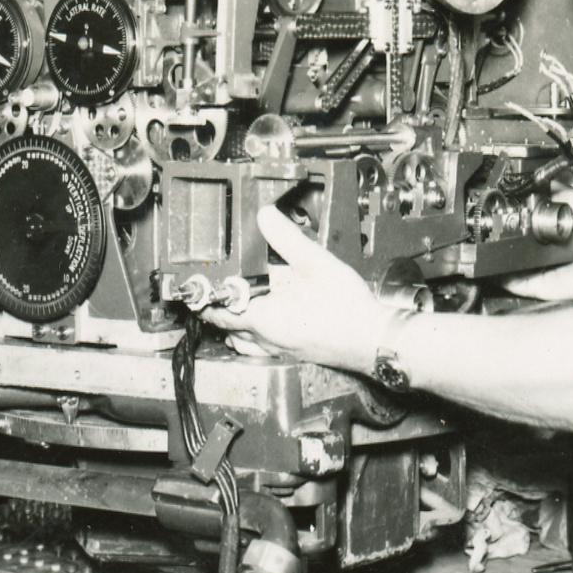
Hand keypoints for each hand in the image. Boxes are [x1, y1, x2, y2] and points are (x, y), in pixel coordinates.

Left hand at [204, 205, 395, 372]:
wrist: (375, 340)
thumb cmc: (349, 311)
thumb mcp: (317, 264)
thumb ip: (288, 239)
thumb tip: (265, 216)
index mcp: (266, 319)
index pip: (221, 313)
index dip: (206, 301)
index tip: (197, 290)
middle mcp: (268, 341)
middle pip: (228, 330)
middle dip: (219, 313)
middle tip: (215, 295)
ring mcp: (282, 352)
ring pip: (245, 345)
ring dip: (235, 329)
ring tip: (236, 310)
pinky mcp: (296, 356)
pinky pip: (262, 351)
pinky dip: (254, 340)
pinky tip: (267, 327)